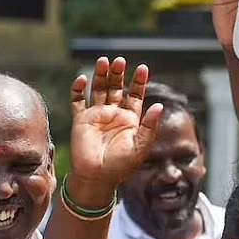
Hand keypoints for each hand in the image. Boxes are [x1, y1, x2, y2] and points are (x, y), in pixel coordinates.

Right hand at [68, 57, 162, 187]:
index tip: (143, 68)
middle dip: (118, 74)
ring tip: (104, 61)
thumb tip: (160, 105)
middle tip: (120, 60)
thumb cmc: (121, 165)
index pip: (135, 94)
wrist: (97, 178)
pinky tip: (81, 79)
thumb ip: (150, 126)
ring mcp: (97, 116)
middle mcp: (114, 114)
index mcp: (130, 119)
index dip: (139, 81)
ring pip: (98, 89)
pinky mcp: (81, 120)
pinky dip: (78, 90)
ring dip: (100, 76)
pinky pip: (78, 101)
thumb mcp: (141, 146)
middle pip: (116, 87)